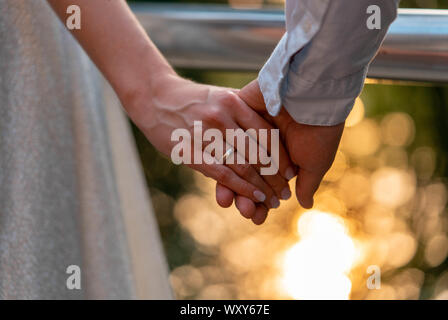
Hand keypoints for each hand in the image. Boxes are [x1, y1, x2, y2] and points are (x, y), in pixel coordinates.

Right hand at [125, 74, 293, 208]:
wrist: (154, 98)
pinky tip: (254, 197)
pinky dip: (241, 188)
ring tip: (273, 200)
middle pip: (258, 152)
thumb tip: (272, 128)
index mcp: (233, 101)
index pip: (267, 134)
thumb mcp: (220, 97)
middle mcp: (222, 116)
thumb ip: (243, 111)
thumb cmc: (192, 100)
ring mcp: (206, 134)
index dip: (282, 157)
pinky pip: (222, 174)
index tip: (292, 172)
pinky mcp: (191, 151)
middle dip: (275, 177)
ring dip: (262, 187)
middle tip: (285, 192)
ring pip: (243, 166)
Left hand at [216, 80, 343, 223]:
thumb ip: (306, 184)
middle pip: (246, 176)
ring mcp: (248, 129)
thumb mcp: (315, 164)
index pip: (265, 184)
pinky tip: (221, 176)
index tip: (256, 217)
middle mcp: (261, 145)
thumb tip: (304, 204)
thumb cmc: (320, 132)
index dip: (260, 202)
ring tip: (229, 202)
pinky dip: (224, 159)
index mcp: (280, 157)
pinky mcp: (237, 114)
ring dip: (232, 183)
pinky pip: (225, 142)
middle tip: (246, 212)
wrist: (315, 97)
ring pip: (233, 162)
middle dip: (245, 197)